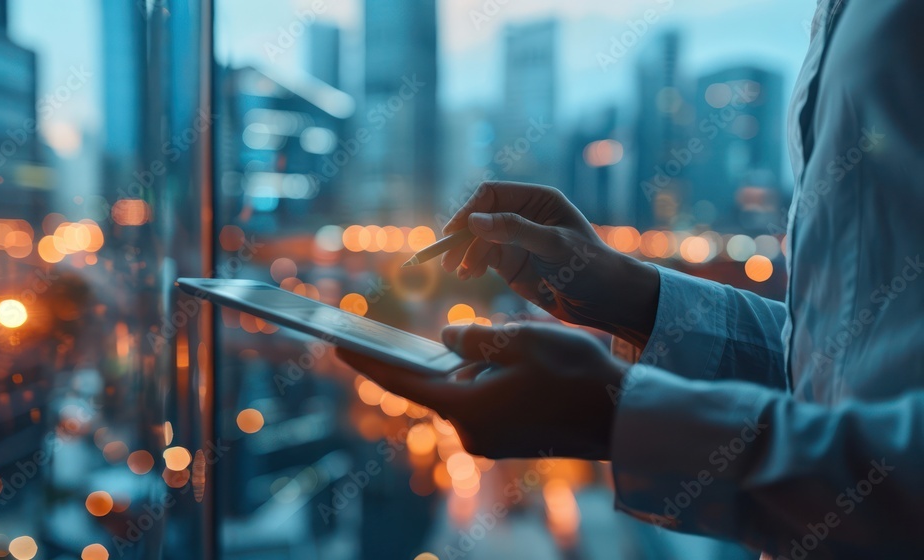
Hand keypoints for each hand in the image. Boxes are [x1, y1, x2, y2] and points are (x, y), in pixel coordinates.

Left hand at [337, 322, 627, 459]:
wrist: (623, 417)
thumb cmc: (574, 374)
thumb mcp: (519, 340)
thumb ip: (474, 338)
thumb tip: (446, 340)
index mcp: (465, 409)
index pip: (401, 381)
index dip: (366, 359)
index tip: (336, 344)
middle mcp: (470, 433)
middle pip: (440, 383)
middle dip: (445, 354)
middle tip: (453, 328)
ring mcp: (490, 441)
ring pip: (466, 390)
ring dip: (478, 366)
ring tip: (516, 345)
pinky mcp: (508, 440)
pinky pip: (485, 402)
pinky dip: (490, 380)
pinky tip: (520, 364)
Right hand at [442, 181, 659, 345]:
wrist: (605, 301)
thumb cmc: (589, 266)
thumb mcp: (553, 246)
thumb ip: (514, 230)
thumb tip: (474, 221)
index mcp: (537, 200)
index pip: (491, 194)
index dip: (470, 210)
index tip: (455, 232)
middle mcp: (523, 216)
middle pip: (479, 217)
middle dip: (461, 236)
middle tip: (446, 258)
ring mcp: (515, 240)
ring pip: (476, 239)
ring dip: (464, 253)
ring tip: (460, 273)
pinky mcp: (510, 263)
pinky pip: (481, 258)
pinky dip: (470, 265)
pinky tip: (467, 276)